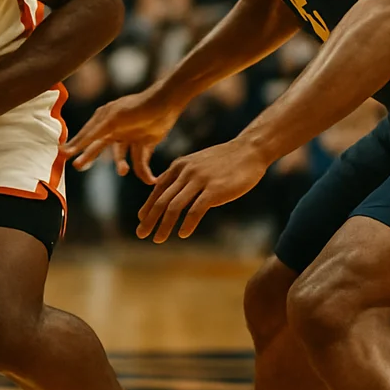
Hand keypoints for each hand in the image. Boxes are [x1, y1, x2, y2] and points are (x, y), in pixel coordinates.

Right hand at [61, 86, 184, 183]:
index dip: (76, 145)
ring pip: (121, 157)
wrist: (166, 103)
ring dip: (121, 165)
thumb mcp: (111, 119)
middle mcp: (116, 128)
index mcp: (104, 118)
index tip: (64, 154)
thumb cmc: (136, 108)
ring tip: (123, 171)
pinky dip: (145, 172)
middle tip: (78, 166)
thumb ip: (93, 134)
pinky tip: (150, 179)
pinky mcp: (145, 144)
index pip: (87, 135)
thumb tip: (72, 146)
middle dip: (89, 156)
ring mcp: (130, 137)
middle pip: (99, 146)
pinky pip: (141, 162)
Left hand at [137, 138, 270, 243]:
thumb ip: (183, 175)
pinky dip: (187, 223)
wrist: (249, 150)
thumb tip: (170, 191)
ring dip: (164, 225)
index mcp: (179, 166)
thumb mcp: (197, 162)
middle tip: (140, 234)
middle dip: (149, 219)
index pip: (158, 189)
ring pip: (174, 206)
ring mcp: (199, 180)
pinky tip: (183, 234)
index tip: (141, 219)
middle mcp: (185, 172)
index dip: (148, 206)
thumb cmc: (224, 160)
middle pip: (162, 200)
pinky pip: (196, 210)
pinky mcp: (214, 189)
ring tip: (158, 239)